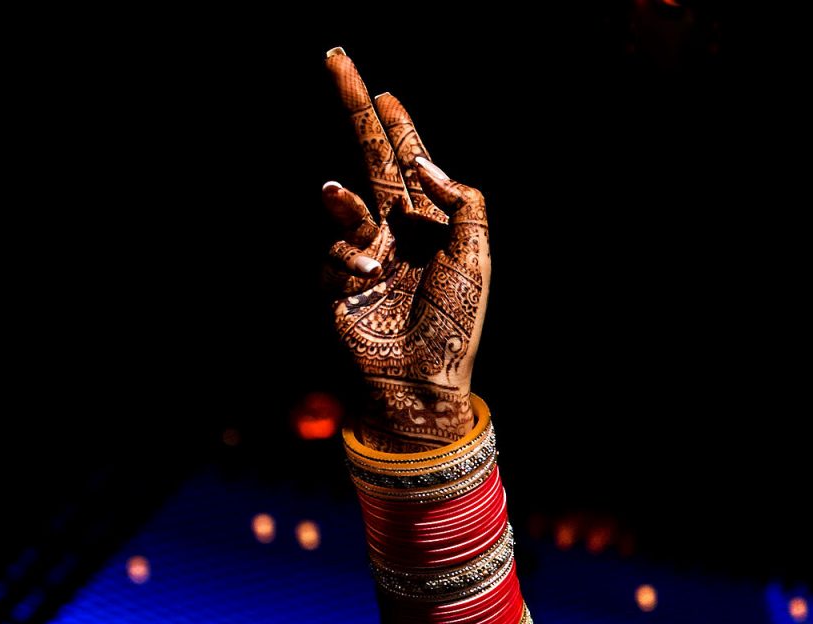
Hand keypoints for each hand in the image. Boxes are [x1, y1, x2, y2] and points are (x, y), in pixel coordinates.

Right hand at [319, 47, 488, 450]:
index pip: (410, 162)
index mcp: (429, 222)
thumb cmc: (457, 321)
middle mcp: (394, 228)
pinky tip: (367, 275)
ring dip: (342, 198)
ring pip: (344, 202)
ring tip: (338, 193)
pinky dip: (349, 256)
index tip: (386, 94)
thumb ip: (464, 202)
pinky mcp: (337, 278)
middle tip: (337, 59)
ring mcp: (363, 250)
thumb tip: (424, 163)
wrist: (424, 376)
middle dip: (354, 109)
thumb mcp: (477, 255)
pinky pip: (335, 250)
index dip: (398, 127)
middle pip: (369, 157)